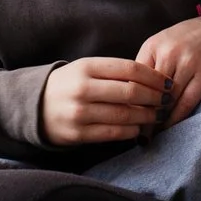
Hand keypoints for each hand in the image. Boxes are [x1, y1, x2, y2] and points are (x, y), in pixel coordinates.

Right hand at [40, 57, 166, 145]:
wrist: (33, 106)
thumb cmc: (69, 85)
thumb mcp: (86, 69)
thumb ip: (114, 72)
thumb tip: (153, 80)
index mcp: (86, 67)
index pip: (130, 69)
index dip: (153, 76)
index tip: (167, 82)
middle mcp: (82, 88)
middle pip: (131, 92)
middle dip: (155, 97)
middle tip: (167, 100)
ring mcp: (79, 112)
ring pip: (124, 115)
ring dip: (146, 116)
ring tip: (157, 115)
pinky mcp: (77, 134)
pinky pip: (112, 133)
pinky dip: (130, 131)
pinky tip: (138, 128)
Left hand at [133, 14, 200, 125]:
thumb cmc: (184, 41)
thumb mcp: (159, 45)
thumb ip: (145, 67)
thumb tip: (128, 99)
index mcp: (152, 46)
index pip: (133, 80)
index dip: (128, 102)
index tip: (124, 119)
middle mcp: (169, 53)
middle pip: (149, 92)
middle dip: (141, 115)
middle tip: (135, 134)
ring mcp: (188, 63)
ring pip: (168, 100)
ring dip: (158, 121)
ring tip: (150, 136)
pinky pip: (187, 103)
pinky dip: (176, 118)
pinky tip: (169, 126)